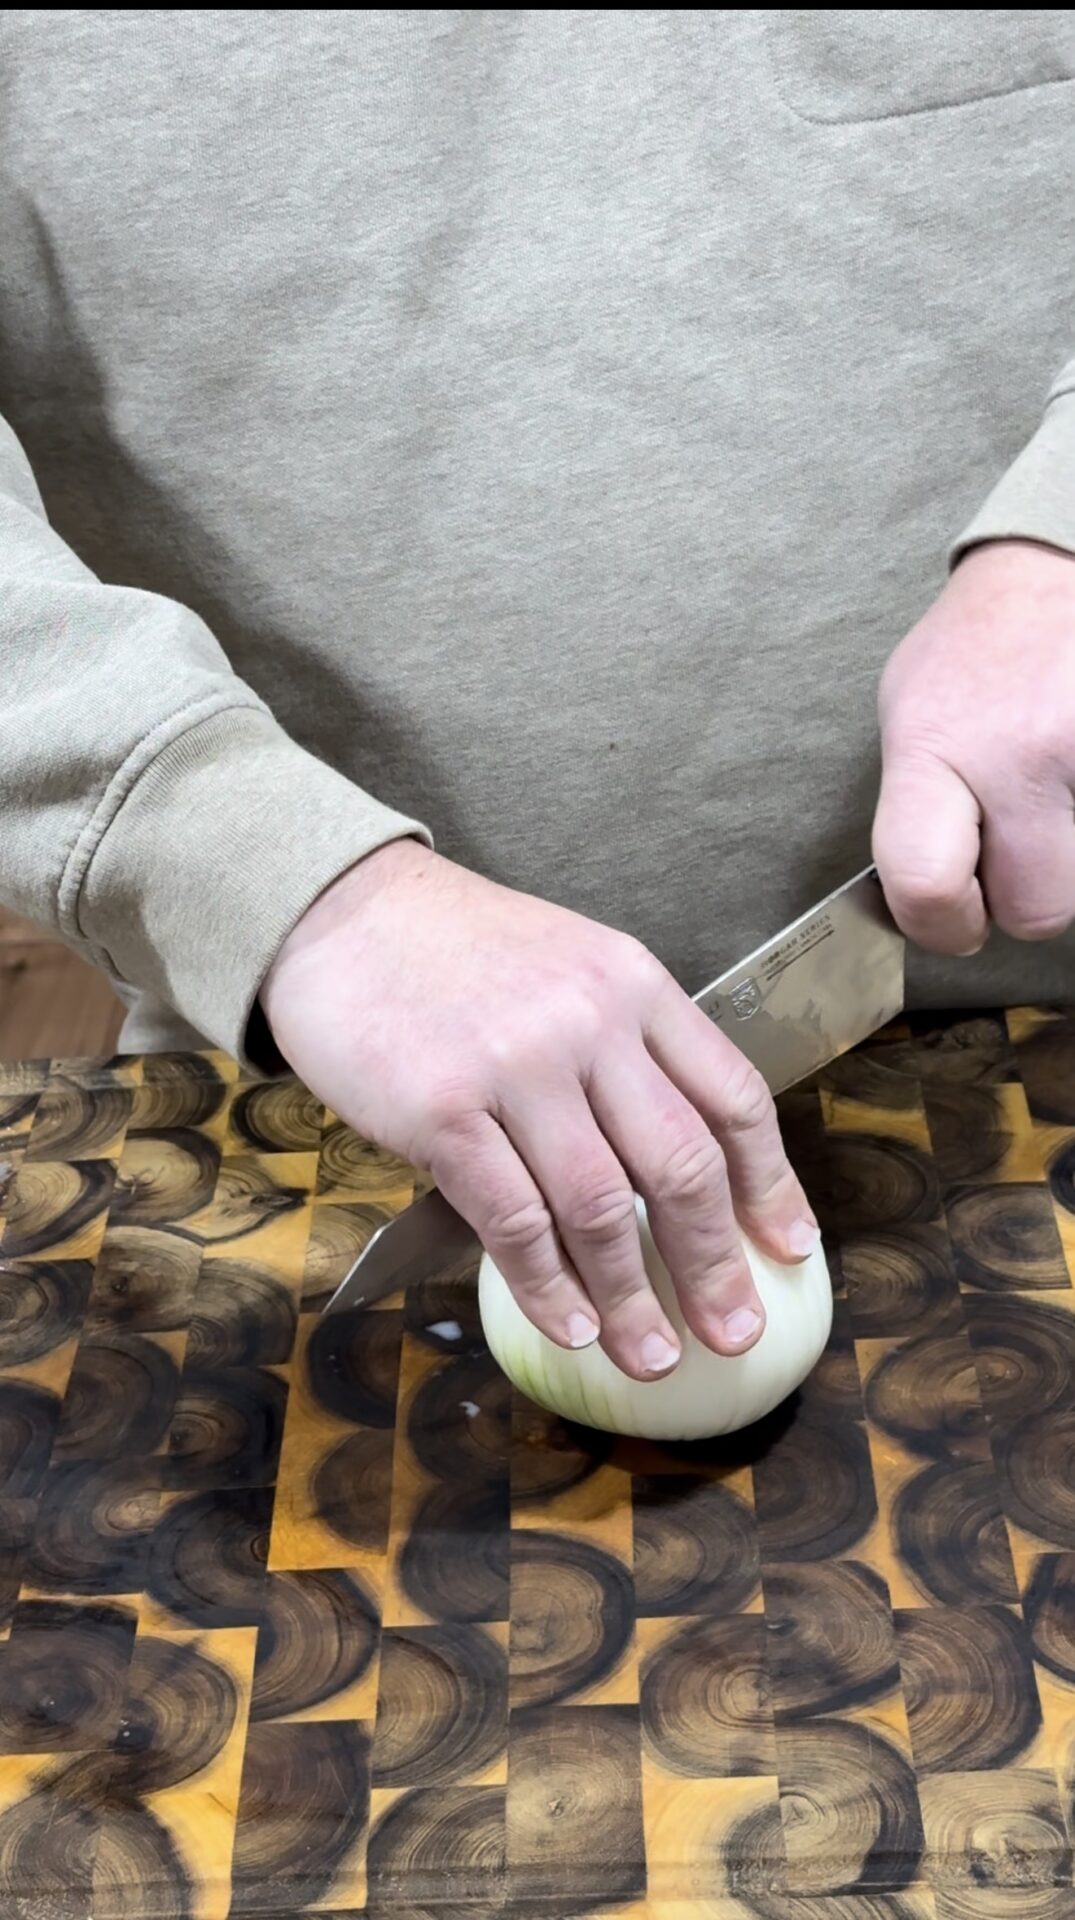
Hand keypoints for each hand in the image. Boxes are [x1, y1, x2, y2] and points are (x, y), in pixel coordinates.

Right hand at [261, 842, 817, 1378]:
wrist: (340, 910)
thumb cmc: (454, 950)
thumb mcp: (569, 967)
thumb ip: (623, 1051)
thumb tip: (670, 1177)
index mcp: (634, 985)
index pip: (733, 1096)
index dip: (771, 1185)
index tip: (790, 1249)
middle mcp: (589, 1021)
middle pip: (682, 1164)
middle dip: (716, 1264)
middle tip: (735, 1332)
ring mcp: (516, 1066)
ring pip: (602, 1207)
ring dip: (633, 1299)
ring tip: (651, 1355)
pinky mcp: (442, 1109)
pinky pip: (514, 1220)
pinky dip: (548, 1287)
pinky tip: (570, 1325)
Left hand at [874, 540, 1074, 952]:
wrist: (1054, 568)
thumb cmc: (974, 651)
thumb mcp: (908, 716)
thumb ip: (912, 810)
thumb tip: (918, 900)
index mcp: (938, 749)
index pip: (927, 885)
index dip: (942, 926)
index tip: (954, 918)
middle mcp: (1023, 755)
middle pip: (1037, 909)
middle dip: (1025, 895)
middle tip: (1017, 846)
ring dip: (1067, 859)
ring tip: (1050, 793)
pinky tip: (1072, 778)